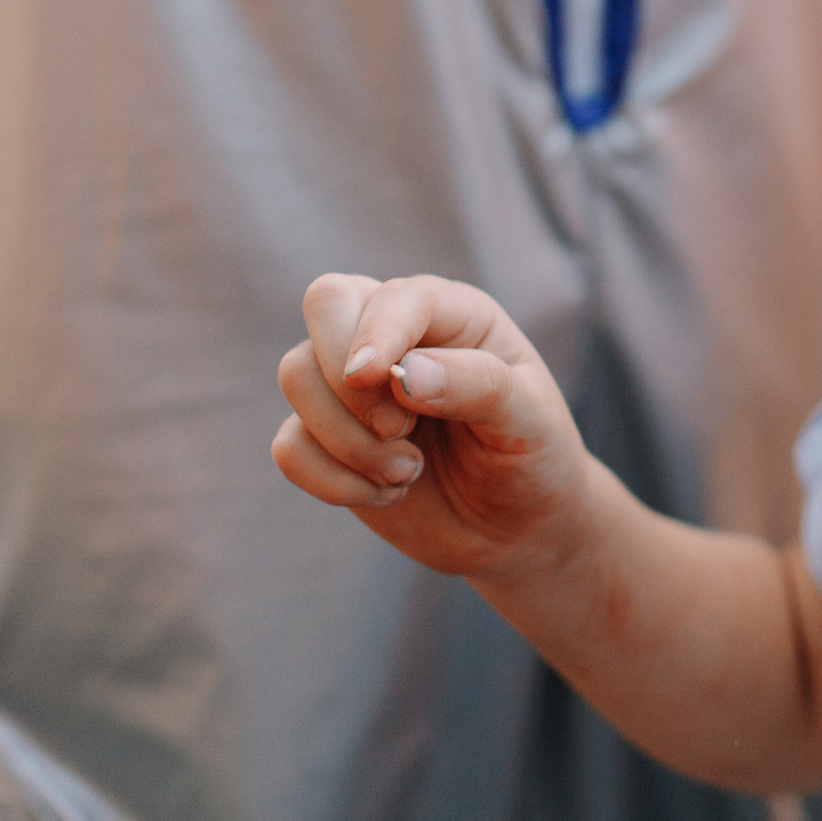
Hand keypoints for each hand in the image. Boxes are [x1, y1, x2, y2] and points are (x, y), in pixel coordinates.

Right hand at [272, 274, 592, 579]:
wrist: (518, 526)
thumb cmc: (534, 456)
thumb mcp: (529, 419)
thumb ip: (476, 385)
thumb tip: (400, 374)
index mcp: (453, 313)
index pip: (394, 294)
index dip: (377, 331)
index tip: (374, 378)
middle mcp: (397, 335)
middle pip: (325, 303)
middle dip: (347, 375)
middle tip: (400, 429)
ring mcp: (352, 386)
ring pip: (296, 375)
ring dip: (347, 440)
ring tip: (410, 472)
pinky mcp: (325, 439)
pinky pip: (288, 446)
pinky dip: (332, 480)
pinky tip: (387, 495)